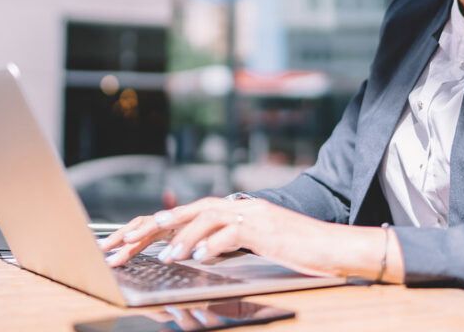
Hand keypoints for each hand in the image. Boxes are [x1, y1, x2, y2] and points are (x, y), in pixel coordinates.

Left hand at [100, 197, 399, 280]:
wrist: (332, 247)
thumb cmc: (296, 250)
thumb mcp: (255, 245)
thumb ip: (228, 242)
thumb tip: (198, 250)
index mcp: (236, 211)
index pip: (188, 214)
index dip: (157, 224)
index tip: (130, 238)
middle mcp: (241, 207)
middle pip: (190, 210)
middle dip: (157, 225)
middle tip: (130, 240)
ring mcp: (253, 215)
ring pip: (208, 218)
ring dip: (184, 237)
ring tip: (167, 255)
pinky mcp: (266, 228)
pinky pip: (233, 234)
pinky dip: (213, 244)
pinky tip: (199, 257)